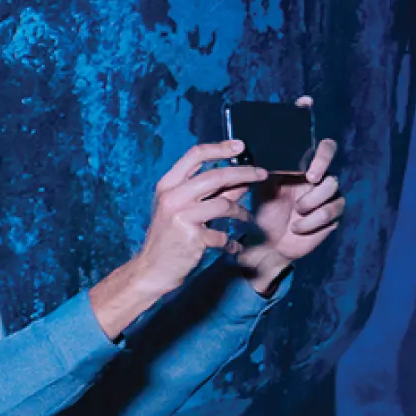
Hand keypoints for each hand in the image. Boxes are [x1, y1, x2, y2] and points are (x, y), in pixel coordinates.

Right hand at [93, 141, 265, 336]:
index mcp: (167, 185)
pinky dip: (232, 242)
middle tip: (262, 174)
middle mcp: (172, 197)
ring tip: (248, 219)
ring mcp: (180, 216)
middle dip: (244, 173)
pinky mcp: (191, 237)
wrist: (153, 269)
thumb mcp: (184, 209)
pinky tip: (234, 247)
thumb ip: (210, 192)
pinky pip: (222, 235)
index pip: (195, 155)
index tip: (241, 146)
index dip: (220, 148)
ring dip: (241, 212)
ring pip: (224, 204)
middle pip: (216, 176)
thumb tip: (240, 177)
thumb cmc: (169, 237)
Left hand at [237, 101, 345, 292]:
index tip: (303, 101)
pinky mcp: (333, 212)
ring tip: (296, 212)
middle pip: (328, 150)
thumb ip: (253, 166)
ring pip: (333, 183)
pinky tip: (300, 226)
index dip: (306, 116)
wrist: (267, 245)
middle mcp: (313, 172)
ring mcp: (326, 191)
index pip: (306, 134)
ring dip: (312, 200)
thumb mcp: (255, 187)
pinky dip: (315, 219)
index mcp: (295, 162)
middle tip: (310, 176)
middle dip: (322, 161)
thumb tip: (239, 145)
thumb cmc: (260, 214)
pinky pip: (334, 208)